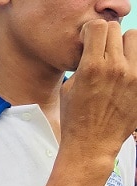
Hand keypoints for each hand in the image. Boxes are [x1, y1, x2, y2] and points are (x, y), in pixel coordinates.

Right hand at [61, 21, 136, 163]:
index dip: (90, 31)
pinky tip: (124, 74)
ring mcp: (133, 75)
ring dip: (123, 45)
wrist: (92, 144)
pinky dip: (132, 61)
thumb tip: (92, 48)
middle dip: (105, 37)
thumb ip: (82, 63)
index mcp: (91, 68)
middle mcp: (114, 68)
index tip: (88, 40)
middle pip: (115, 29)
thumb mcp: (69, 88)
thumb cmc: (76, 119)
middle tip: (100, 51)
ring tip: (116, 60)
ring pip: (133, 38)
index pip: (97, 27)